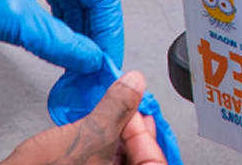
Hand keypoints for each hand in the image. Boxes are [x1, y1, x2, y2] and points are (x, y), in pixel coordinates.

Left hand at [0, 0, 123, 73]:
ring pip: (78, 2)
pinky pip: (61, 3)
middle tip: (97, 64)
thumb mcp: (19, 23)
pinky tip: (65, 46)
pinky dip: (66, 26)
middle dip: (97, 33)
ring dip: (82, 33)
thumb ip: (60, 44)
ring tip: (81, 62)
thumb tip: (89, 59)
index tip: (107, 58)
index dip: (109, 29)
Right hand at [0, 71, 164, 164]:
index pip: (154, 158)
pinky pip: (102, 164)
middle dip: (132, 131)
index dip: (146, 130)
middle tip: (124, 108)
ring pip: (119, 161)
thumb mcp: (87, 135)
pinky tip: (93, 134)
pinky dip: (101, 149)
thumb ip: (116, 108)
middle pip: (139, 159)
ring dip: (116, 138)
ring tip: (107, 117)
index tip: (135, 106)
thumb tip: (134, 85)